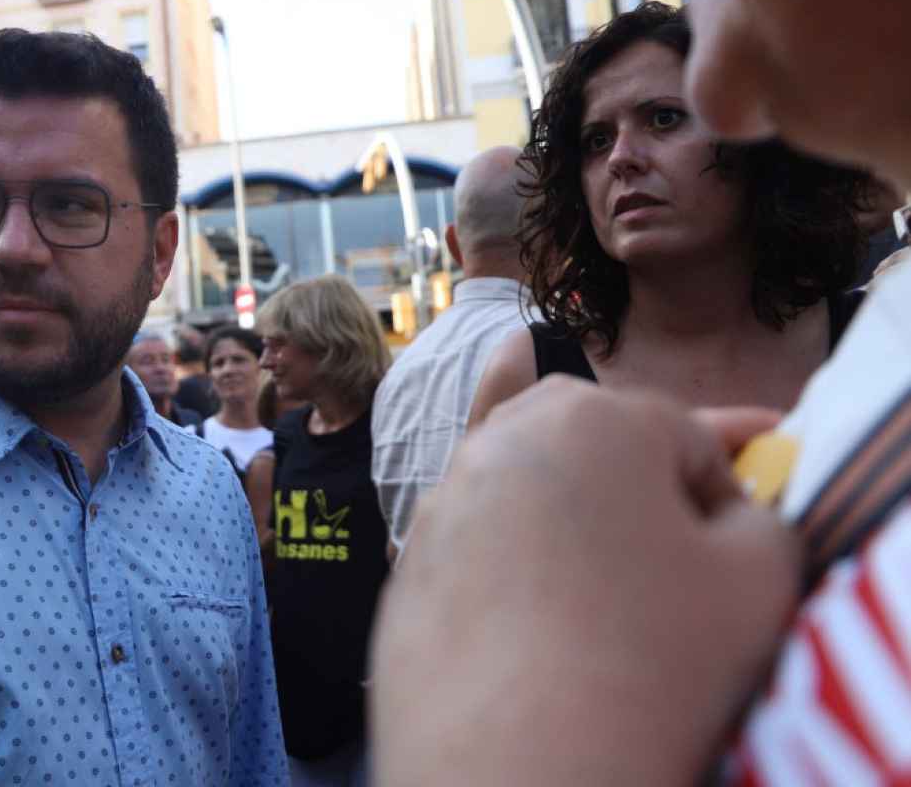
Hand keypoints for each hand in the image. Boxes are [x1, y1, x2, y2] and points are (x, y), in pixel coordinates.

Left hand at [371, 377, 798, 786]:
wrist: (517, 764)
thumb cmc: (648, 661)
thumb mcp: (757, 580)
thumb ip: (761, 520)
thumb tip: (730, 518)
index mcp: (593, 418)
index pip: (686, 437)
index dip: (722, 497)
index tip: (729, 555)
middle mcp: (502, 442)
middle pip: (593, 443)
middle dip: (635, 488)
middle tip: (666, 560)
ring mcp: (442, 505)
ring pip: (530, 495)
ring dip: (570, 530)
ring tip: (606, 602)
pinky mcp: (409, 569)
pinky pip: (481, 554)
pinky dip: (515, 579)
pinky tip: (545, 636)